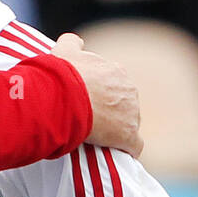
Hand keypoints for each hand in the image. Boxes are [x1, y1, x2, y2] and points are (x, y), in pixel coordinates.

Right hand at [53, 32, 142, 156]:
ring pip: (129, 123)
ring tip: (99, 140)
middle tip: (90, 121)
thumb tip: (76, 42)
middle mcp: (128, 90)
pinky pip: (134, 146)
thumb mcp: (64, 53)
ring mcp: (130, 113)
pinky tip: (121, 154)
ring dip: (118, 131)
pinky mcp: (127, 136)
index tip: (87, 102)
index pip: (113, 84)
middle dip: (112, 112)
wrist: (65, 98)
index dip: (101, 95)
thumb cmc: (63, 76)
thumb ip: (71, 43)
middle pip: (124, 104)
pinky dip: (129, 150)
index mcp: (116, 72)